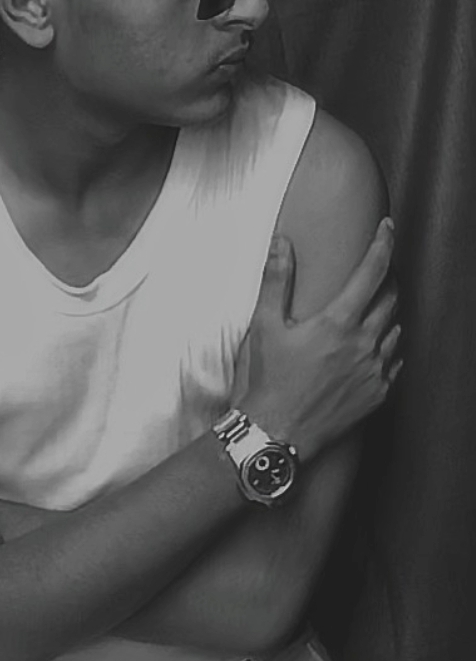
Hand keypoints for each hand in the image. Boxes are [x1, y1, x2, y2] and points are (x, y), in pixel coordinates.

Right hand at [241, 218, 400, 457]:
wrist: (277, 432)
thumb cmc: (269, 380)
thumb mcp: (265, 325)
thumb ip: (277, 280)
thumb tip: (282, 243)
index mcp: (338, 322)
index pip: (372, 271)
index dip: (383, 244)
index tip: (387, 228)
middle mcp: (363, 344)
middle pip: (391, 297)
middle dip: (387, 278)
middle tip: (376, 270)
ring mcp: (374, 371)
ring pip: (396, 328)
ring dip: (388, 312)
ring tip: (372, 307)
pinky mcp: (378, 394)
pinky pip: (394, 361)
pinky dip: (388, 346)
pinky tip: (373, 345)